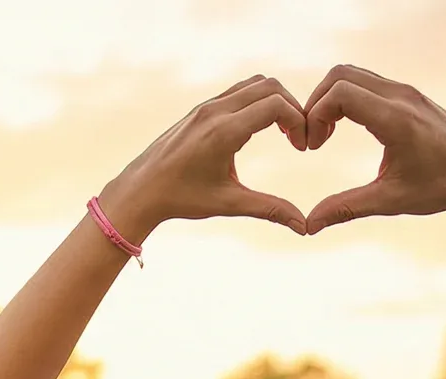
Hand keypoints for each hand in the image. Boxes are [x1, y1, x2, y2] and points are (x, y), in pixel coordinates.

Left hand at [96, 75, 309, 240]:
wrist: (141, 189)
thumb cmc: (182, 198)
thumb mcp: (229, 203)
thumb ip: (270, 209)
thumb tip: (304, 227)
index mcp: (223, 131)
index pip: (276, 105)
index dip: (298, 122)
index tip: (302, 147)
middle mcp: (215, 111)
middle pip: (270, 86)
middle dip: (292, 108)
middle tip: (297, 138)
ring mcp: (207, 106)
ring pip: (255, 83)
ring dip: (276, 101)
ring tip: (283, 133)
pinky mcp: (202, 108)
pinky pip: (239, 91)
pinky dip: (258, 101)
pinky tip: (260, 129)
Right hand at [301, 65, 445, 232]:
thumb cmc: (442, 187)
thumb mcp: (391, 200)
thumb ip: (347, 208)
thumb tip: (309, 225)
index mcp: (396, 119)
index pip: (339, 93)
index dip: (314, 115)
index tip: (312, 147)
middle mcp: (401, 96)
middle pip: (340, 75)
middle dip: (316, 104)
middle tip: (314, 139)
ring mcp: (406, 91)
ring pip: (353, 74)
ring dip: (331, 99)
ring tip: (326, 135)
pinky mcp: (409, 94)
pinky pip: (368, 81)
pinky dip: (347, 97)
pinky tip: (346, 128)